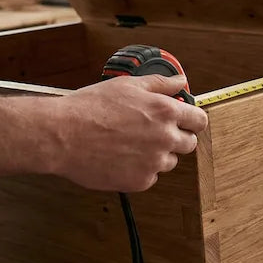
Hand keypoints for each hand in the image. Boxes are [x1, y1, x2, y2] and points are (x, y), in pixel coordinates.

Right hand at [47, 75, 207, 191]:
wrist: (62, 135)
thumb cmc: (89, 108)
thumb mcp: (127, 86)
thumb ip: (160, 84)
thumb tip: (180, 81)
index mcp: (165, 112)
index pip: (200, 121)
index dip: (192, 120)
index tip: (185, 121)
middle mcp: (165, 138)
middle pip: (188, 144)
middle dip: (176, 138)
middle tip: (151, 133)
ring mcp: (154, 162)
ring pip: (168, 161)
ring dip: (157, 155)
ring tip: (129, 144)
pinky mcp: (140, 181)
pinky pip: (150, 177)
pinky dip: (139, 170)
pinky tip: (120, 157)